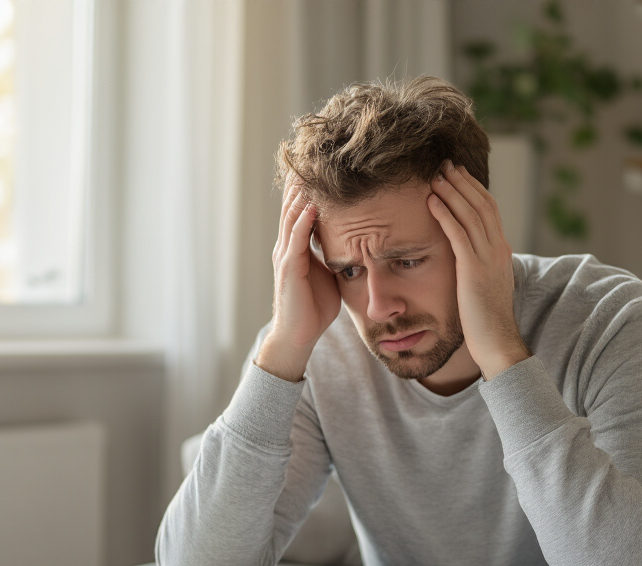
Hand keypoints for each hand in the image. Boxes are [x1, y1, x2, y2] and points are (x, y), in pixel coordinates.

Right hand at [257, 181, 341, 381]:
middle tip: (311, 153)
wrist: (299, 336)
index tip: (321, 163)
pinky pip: (295, 241)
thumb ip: (337, 255)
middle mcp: (287, 246)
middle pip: (293, 205)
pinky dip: (303, 222)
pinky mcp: (288, 269)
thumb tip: (356, 242)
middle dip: (301, 180)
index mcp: (297, 246)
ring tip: (309, 170)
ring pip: (292, 217)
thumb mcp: (330, 274)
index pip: (302, 208)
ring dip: (301, 194)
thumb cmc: (315, 308)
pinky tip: (312, 206)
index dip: (309, 186)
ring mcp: (285, 256)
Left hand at [427, 162, 529, 379]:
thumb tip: (466, 253)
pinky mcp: (474, 270)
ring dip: (452, 192)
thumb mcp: (485, 284)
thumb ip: (478, 264)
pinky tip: (431, 202)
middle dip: (462, 182)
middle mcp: (499, 249)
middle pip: (482, 204)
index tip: (456, 174)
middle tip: (444, 164)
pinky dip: (445, 214)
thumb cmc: (486, 318)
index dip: (472, 189)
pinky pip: (458, 235)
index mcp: (502, 250)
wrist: (497, 341)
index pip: (489, 209)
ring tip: (434, 176)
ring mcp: (489, 259)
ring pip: (471, 214)